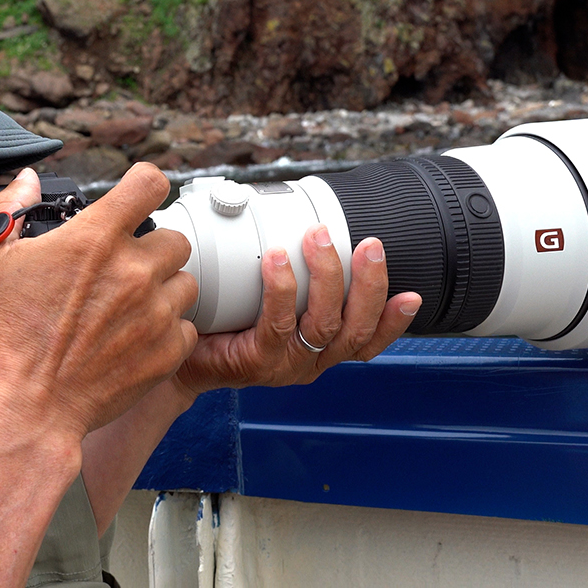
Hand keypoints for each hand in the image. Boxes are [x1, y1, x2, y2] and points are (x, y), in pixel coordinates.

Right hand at [0, 164, 199, 442]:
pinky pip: (186, 328)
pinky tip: (135, 339)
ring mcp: (155, 312)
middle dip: (152, 250)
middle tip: (124, 271)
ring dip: (165, 290)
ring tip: (131, 308)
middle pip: (175, 238)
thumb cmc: (6, 336)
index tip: (138, 197)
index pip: (150, 183)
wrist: (26, 406)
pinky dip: (167, 331)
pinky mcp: (167, 351)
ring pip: (186, 283)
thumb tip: (27, 180)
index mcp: (96, 238)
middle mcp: (134, 270)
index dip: (144, 185)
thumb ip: (8, 209)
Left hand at [172, 225, 419, 395]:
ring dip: (328, 277)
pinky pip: (278, 323)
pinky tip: (278, 260)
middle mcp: (309, 362)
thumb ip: (288, 279)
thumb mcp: (264, 305)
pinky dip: (282, 288)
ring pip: (324, 324)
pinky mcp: (257, 362)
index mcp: (318, 351)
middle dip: (369, 285)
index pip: (368, 341)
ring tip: (320, 237)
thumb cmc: (220, 327)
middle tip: (370, 245)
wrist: (175, 360)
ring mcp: (285, 365)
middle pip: (355, 329)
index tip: (412, 295)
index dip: (393, 322)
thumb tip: (293, 222)